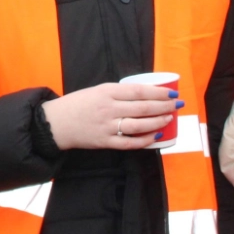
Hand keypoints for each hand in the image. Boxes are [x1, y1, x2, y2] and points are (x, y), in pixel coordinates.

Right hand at [41, 82, 179, 150]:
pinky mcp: (105, 142)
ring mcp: (107, 127)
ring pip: (139, 125)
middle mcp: (108, 109)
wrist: (56, 123)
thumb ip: (118, 93)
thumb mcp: (97, 90)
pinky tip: (155, 136)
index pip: (139, 91)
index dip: (158, 93)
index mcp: (107, 92)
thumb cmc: (78, 104)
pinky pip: (129, 143)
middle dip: (164, 106)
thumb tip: (145, 95)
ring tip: (169, 118)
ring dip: (157, 122)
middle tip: (176, 105)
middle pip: (142, 108)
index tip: (171, 93)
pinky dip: (144, 140)